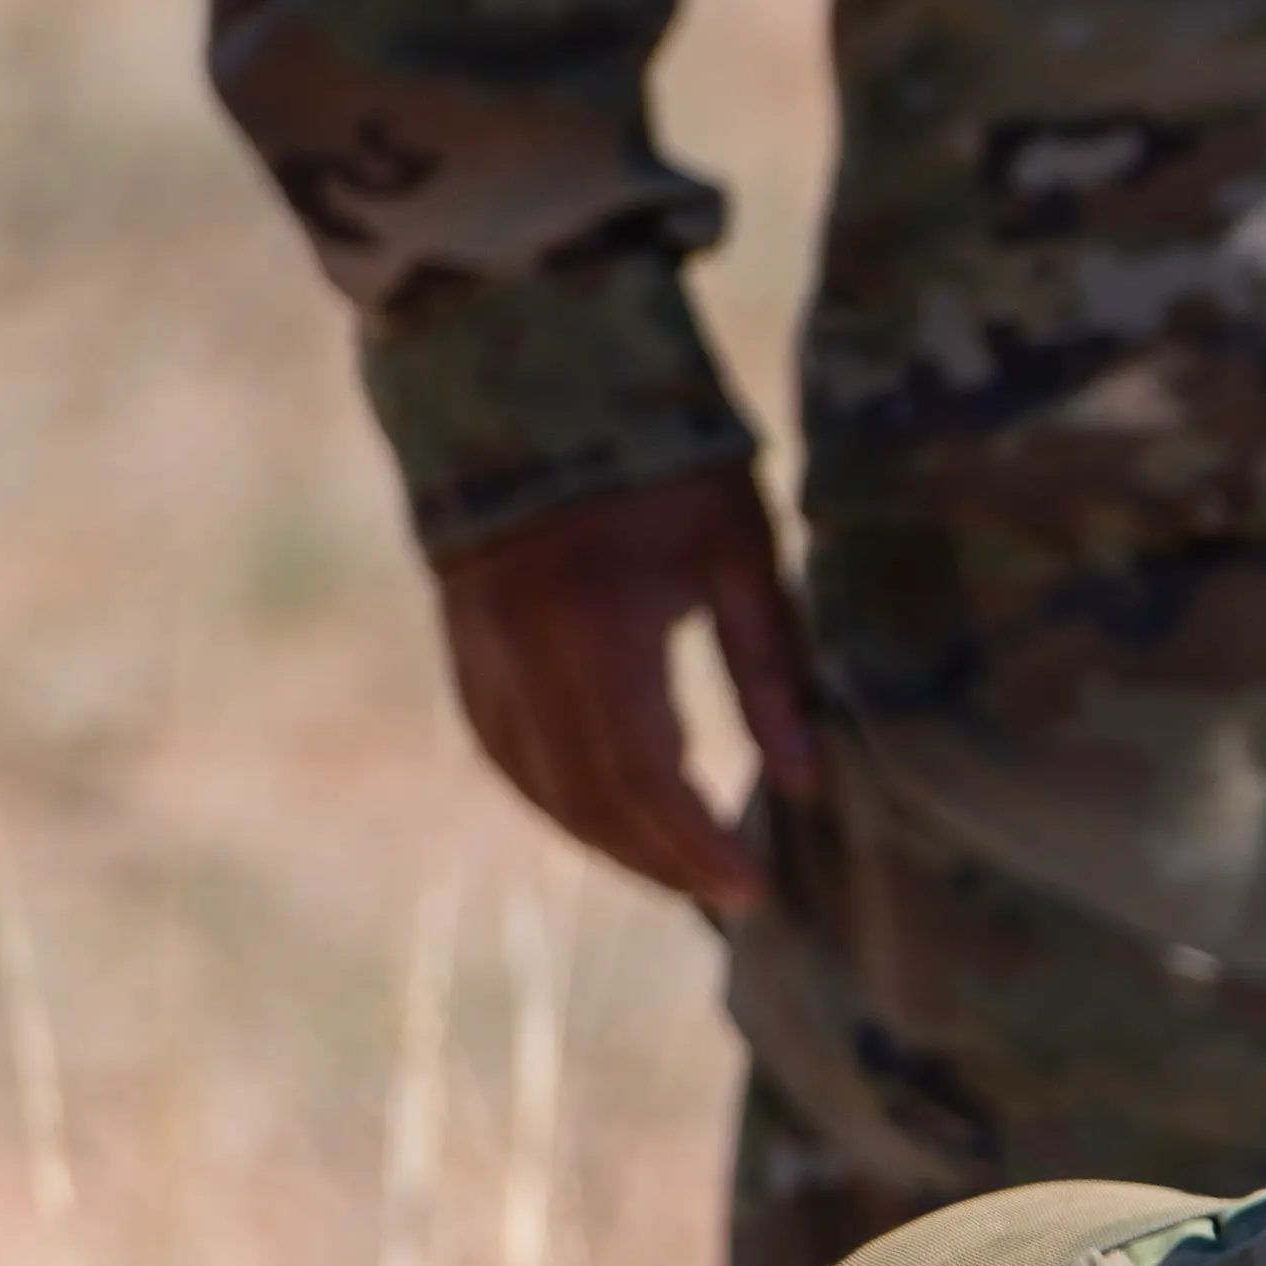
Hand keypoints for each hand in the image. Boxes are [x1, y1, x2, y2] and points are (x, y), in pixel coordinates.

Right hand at [423, 464, 817, 908]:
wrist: (531, 369)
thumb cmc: (664, 455)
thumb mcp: (742, 550)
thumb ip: (770, 669)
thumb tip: (804, 783)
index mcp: (600, 623)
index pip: (645, 773)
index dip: (697, 844)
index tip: (755, 886)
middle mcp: (525, 648)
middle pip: (587, 796)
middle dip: (658, 859)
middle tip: (727, 896)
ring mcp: (481, 646)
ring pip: (536, 781)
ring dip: (604, 840)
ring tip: (677, 871)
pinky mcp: (461, 638)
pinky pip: (500, 746)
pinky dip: (551, 796)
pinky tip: (601, 819)